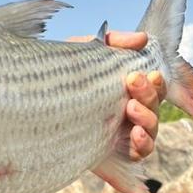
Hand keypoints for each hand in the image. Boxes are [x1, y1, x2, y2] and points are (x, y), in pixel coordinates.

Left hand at [68, 30, 166, 160]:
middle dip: (149, 93)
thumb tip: (142, 39)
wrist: (36, 106)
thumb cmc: (63, 77)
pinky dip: (143, 144)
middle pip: (155, 104)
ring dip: (147, 118)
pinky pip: (140, 153)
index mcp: (128, 89)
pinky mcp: (115, 152)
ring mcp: (124, 132)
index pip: (154, 86)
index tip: (143, 72)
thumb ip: (112, 42)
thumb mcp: (82, 52)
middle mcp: (130, 110)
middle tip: (131, 81)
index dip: (156, 80)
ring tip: (131, 108)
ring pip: (151, 129)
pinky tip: (135, 134)